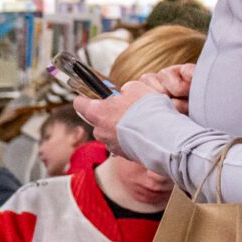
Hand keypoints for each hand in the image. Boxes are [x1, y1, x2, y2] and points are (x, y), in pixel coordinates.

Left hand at [77, 63, 193, 147]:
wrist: (162, 135)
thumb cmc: (147, 110)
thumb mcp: (135, 88)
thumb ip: (123, 90)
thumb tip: (122, 94)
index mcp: (96, 112)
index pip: (79, 103)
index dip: (85, 98)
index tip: (90, 96)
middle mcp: (98, 130)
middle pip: (97, 119)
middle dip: (109, 114)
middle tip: (126, 109)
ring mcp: (109, 144)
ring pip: (110, 132)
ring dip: (120, 127)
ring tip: (139, 122)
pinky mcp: (121, 153)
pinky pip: (121, 142)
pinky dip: (129, 137)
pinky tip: (143, 133)